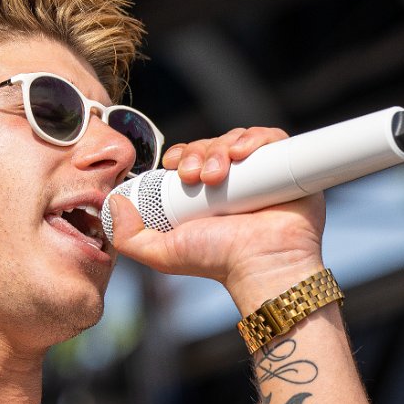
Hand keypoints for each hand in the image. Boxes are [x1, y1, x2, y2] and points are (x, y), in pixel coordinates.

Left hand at [108, 127, 327, 312]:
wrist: (262, 266)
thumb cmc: (218, 262)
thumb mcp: (162, 253)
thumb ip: (129, 237)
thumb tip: (115, 203)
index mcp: (206, 195)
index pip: (191, 158)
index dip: (181, 154)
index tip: (175, 166)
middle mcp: (234, 181)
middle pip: (211, 145)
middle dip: (198, 152)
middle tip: (195, 176)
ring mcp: (262, 173)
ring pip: (237, 140)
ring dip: (221, 147)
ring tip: (217, 174)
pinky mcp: (288, 166)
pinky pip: (271, 138)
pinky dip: (254, 137)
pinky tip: (242, 152)